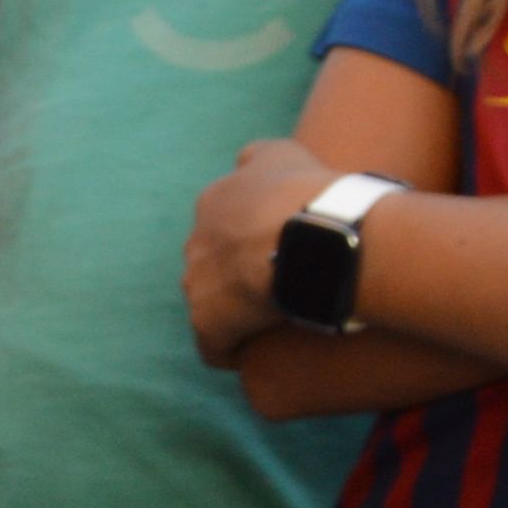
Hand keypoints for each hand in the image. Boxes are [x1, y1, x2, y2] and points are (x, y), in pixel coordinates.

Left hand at [185, 135, 337, 363]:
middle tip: (277, 285)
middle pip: (212, 264)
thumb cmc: (306, 193)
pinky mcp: (208, 324)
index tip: (275, 250)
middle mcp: (196, 243)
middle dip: (236, 275)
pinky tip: (252, 354)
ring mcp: (197, 284)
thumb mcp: (284, 153)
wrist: (312, 237)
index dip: (248, 240)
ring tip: (267, 322)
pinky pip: (214, 346)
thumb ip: (259, 156)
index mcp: (213, 203)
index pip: (222, 224)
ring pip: (210, 304)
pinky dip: (229, 350)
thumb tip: (244, 162)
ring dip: (233, 313)